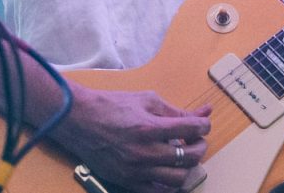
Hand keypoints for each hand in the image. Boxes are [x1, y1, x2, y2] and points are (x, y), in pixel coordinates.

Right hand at [58, 87, 211, 192]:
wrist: (79, 120)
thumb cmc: (112, 106)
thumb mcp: (146, 100)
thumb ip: (175, 110)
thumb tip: (204, 112)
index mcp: (150, 127)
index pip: (191, 129)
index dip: (204, 126)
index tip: (202, 124)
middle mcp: (144, 152)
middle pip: (190, 157)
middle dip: (200, 146)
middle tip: (195, 140)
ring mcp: (136, 170)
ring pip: (178, 179)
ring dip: (187, 167)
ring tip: (182, 155)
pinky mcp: (127, 181)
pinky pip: (157, 191)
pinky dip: (169, 184)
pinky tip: (168, 170)